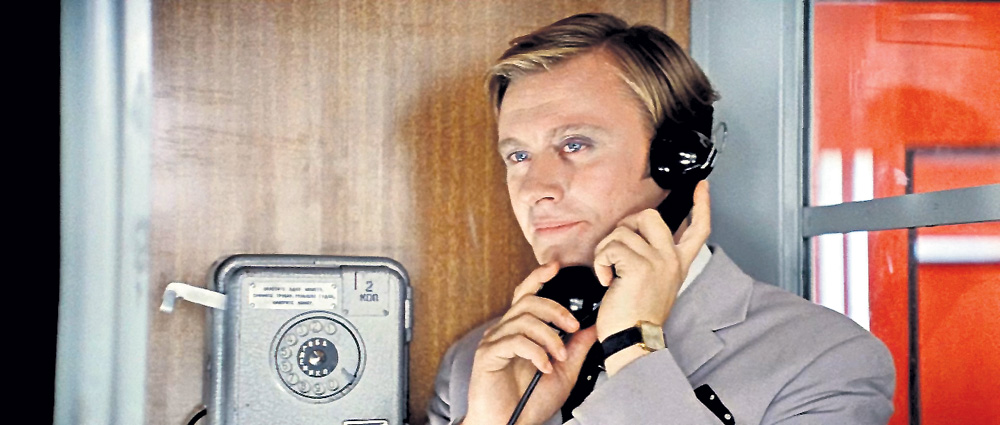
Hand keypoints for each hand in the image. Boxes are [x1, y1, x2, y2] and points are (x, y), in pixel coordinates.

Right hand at [465, 262, 598, 424]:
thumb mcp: (563, 372)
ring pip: (523, 320)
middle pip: (529, 302)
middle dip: (555, 309)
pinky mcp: (487, 356)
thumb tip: (593, 326)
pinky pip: (514, 341)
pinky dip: (535, 352)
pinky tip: (543, 366)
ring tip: (558, 357)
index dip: (538, 278)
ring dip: (548, 336)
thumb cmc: (529, 401)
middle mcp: (504, 331)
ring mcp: (493, 342)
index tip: (556, 268)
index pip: (527, 295)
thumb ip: (576, 348)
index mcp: (519, 331)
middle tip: (573, 326)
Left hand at [592, 180, 711, 372]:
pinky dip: (600, 262)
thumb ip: (653, 260)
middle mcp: (672, 259)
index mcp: (678, 263)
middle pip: (650, 216)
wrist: (634, 340)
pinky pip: (611, 247)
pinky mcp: (639, 266)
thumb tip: (634, 237)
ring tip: (608, 273)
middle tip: (616, 248)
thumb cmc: (636, 317)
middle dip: (625, 225)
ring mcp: (658, 261)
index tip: (701, 187)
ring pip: (622, 232)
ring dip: (605, 250)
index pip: (698, 229)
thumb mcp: (655, 284)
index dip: (701, 205)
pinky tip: (606, 280)